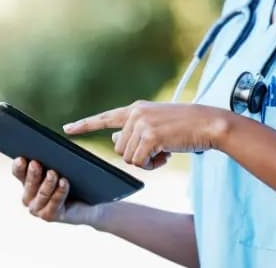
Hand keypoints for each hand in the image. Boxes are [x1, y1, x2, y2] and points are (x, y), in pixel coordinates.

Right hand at [11, 157, 99, 225]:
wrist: (91, 203)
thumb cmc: (75, 180)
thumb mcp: (63, 166)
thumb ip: (54, 157)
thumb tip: (53, 143)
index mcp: (27, 180)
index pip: (18, 172)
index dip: (18, 166)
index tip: (22, 158)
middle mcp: (29, 196)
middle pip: (28, 184)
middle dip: (32, 174)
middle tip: (36, 163)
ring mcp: (38, 208)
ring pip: (41, 195)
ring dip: (47, 184)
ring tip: (53, 173)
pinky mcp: (50, 216)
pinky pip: (53, 204)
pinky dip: (59, 192)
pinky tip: (64, 182)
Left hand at [63, 100, 229, 169]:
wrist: (208, 123)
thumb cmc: (184, 127)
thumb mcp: (155, 125)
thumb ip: (134, 130)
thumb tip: (113, 138)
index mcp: (134, 109)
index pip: (104, 117)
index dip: (84, 125)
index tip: (67, 129)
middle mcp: (134, 114)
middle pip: (119, 149)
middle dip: (137, 156)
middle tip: (158, 151)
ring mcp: (141, 124)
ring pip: (128, 158)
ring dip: (146, 161)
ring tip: (164, 151)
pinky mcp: (150, 136)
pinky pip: (139, 162)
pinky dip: (152, 165)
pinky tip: (166, 154)